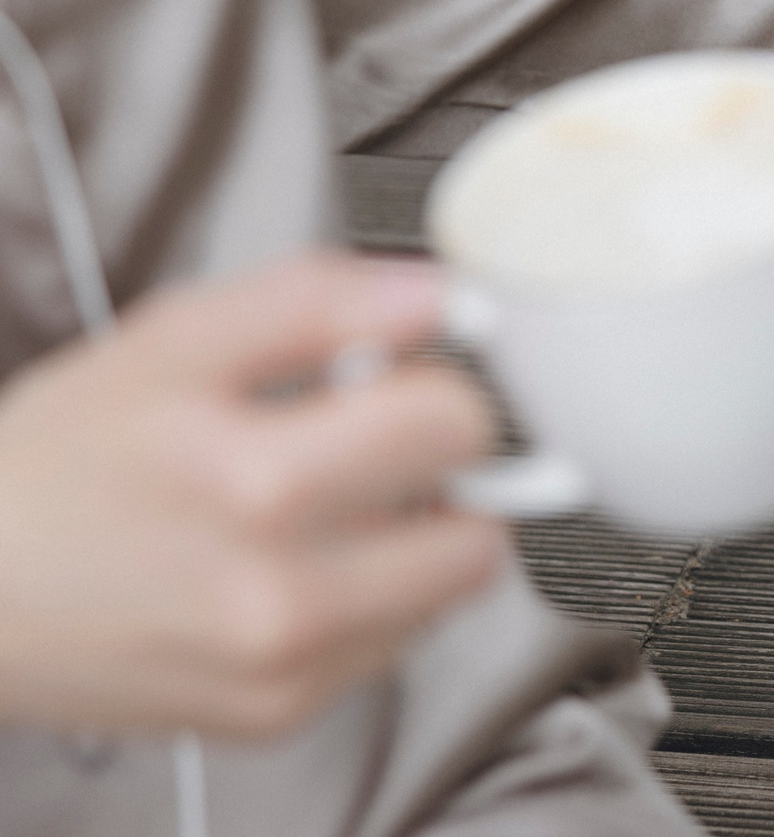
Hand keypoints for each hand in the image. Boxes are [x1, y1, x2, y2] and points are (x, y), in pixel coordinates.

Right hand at [0, 252, 504, 738]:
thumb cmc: (57, 464)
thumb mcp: (174, 340)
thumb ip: (322, 301)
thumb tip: (441, 294)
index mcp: (258, 484)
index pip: (456, 424)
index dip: (440, 383)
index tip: (406, 379)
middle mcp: (279, 596)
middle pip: (481, 527)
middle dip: (444, 474)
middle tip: (375, 445)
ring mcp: (283, 669)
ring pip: (450, 590)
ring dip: (418, 538)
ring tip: (326, 503)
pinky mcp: (277, 713)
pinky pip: (395, 642)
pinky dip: (372, 597)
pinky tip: (296, 563)